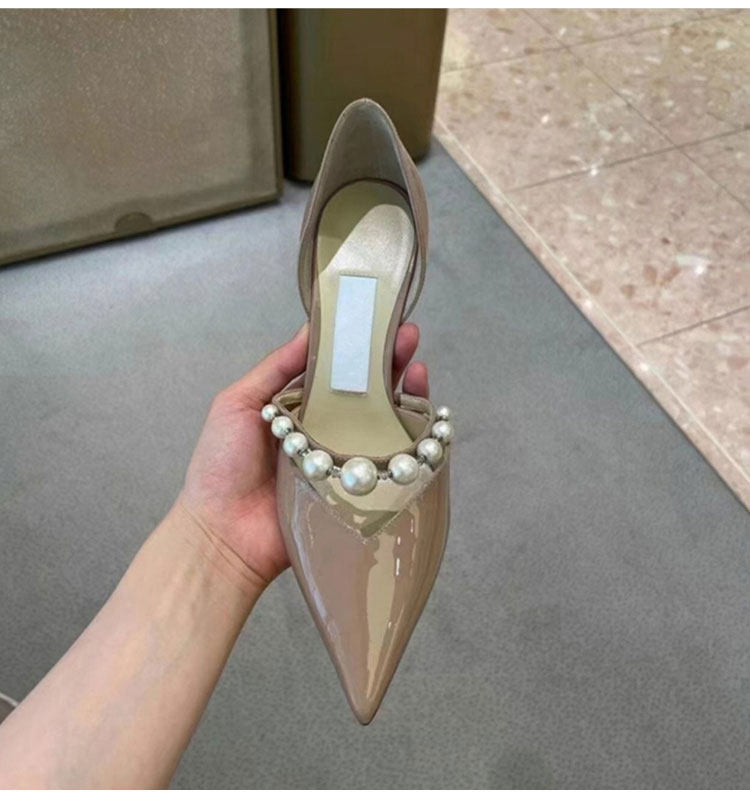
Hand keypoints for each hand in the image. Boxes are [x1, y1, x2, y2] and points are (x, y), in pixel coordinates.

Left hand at [180, 322, 428, 589]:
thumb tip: (309, 328)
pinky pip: (388, 460)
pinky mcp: (357, 488)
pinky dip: (409, 437)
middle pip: (364, 390)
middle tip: (408, 335)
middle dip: (388, 361)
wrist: (223, 534)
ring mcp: (344, 458)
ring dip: (404, 391)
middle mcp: (325, 429)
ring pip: (382, 421)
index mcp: (298, 407)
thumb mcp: (238, 403)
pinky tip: (419, 415)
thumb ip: (275, 368)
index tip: (377, 320)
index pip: (334, 369)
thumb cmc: (220, 466)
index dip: (356, 345)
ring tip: (417, 365)